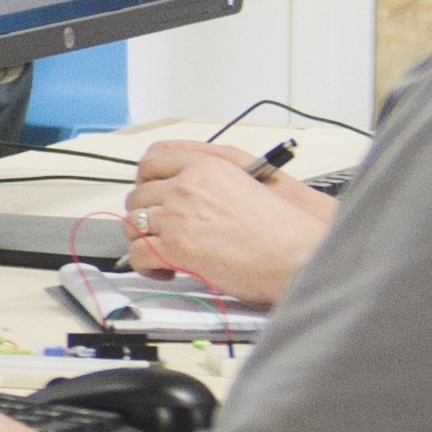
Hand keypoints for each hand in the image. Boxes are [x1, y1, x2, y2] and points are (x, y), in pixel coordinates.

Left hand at [116, 139, 331, 307]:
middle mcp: (189, 186)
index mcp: (207, 166)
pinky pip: (138, 254)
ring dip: (144, 240)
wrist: (299, 256)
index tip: (151, 193)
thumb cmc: (283, 228)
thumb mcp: (250, 180)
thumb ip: (212, 176)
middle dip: (146, 215)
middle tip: (160, 231)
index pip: (152, 160)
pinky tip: (166, 271)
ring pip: (133, 223)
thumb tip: (182, 183)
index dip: (146, 180)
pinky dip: (146, 266)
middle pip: (137, 195)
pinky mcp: (176, 247)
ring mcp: (179, 216)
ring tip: (163, 253)